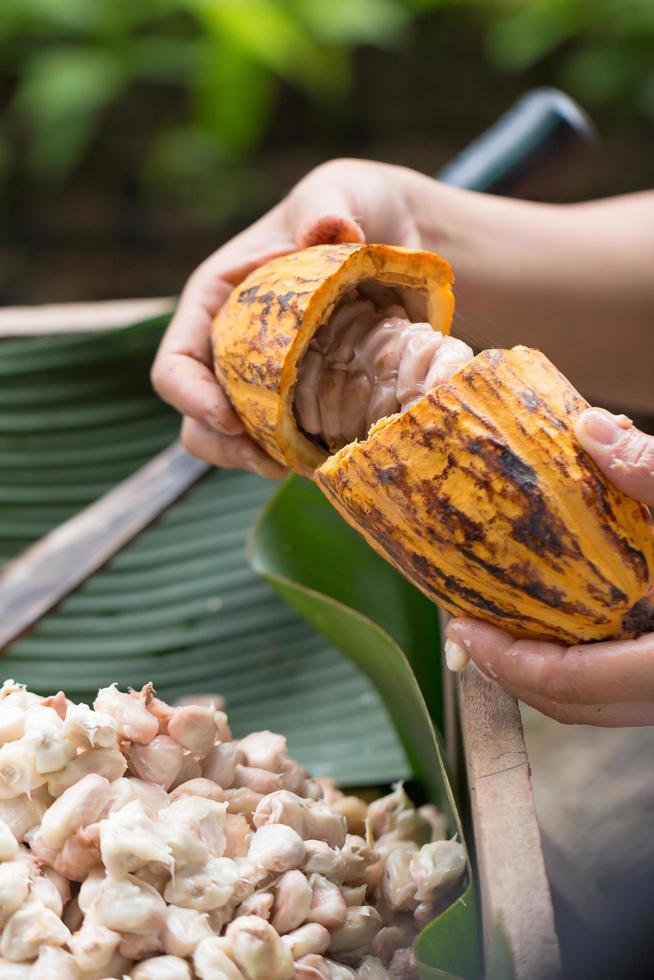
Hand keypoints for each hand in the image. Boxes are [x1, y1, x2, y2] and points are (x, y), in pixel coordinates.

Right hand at [151, 159, 420, 475]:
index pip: (176, 363)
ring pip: (235, 442)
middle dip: (224, 446)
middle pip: (196, 417)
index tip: (230, 417)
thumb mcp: (341, 192)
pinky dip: (299, 457)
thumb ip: (326, 205)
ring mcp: (265, 380)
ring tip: (298, 464)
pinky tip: (328, 456)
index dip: (191, 396)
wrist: (406, 241)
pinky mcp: (304, 400)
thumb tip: (325, 230)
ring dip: (257, 462)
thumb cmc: (357, 207)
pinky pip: (286, 443)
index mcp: (217, 301)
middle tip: (269, 459)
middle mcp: (230, 347)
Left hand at [446, 409, 653, 725]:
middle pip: (577, 708)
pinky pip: (627, 686)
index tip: (459, 628)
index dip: (507, 663)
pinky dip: (586, 660)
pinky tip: (569, 617)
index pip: (573, 686)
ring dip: (547, 669)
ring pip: (603, 703)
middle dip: (514, 672)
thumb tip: (589, 429)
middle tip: (468, 628)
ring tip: (507, 621)